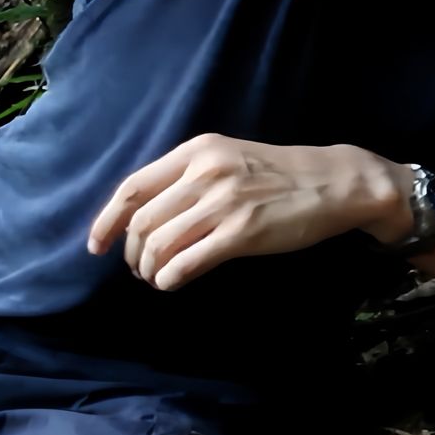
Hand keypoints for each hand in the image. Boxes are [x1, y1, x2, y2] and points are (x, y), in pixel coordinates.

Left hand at [87, 133, 410, 290]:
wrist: (337, 182)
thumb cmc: (283, 173)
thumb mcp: (231, 157)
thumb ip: (190, 177)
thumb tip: (145, 215)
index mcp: (199, 150)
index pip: (132, 188)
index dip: (106, 221)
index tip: (97, 245)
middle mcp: (206, 173)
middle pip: (142, 222)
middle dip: (132, 253)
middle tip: (139, 268)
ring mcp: (225, 203)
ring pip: (159, 245)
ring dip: (149, 269)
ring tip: (157, 276)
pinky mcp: (242, 232)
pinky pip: (186, 263)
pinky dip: (170, 278)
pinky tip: (173, 283)